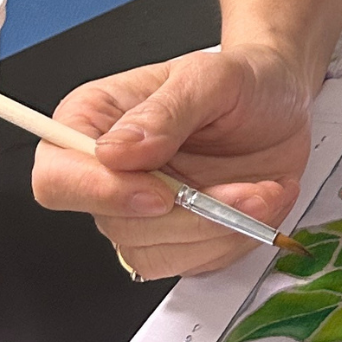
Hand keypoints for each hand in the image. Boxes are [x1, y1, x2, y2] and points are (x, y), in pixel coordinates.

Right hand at [31, 43, 311, 278]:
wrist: (283, 104)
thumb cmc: (243, 83)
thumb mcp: (210, 78)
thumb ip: (164, 112)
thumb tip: (116, 151)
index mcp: (92, 123)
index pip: (58, 180)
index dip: (103, 195)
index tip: (159, 192)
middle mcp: (110, 174)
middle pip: (116, 227)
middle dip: (190, 216)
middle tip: (244, 191)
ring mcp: (143, 212)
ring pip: (157, 255)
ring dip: (220, 231)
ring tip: (261, 192)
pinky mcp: (180, 238)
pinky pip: (194, 264)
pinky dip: (235, 241)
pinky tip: (258, 204)